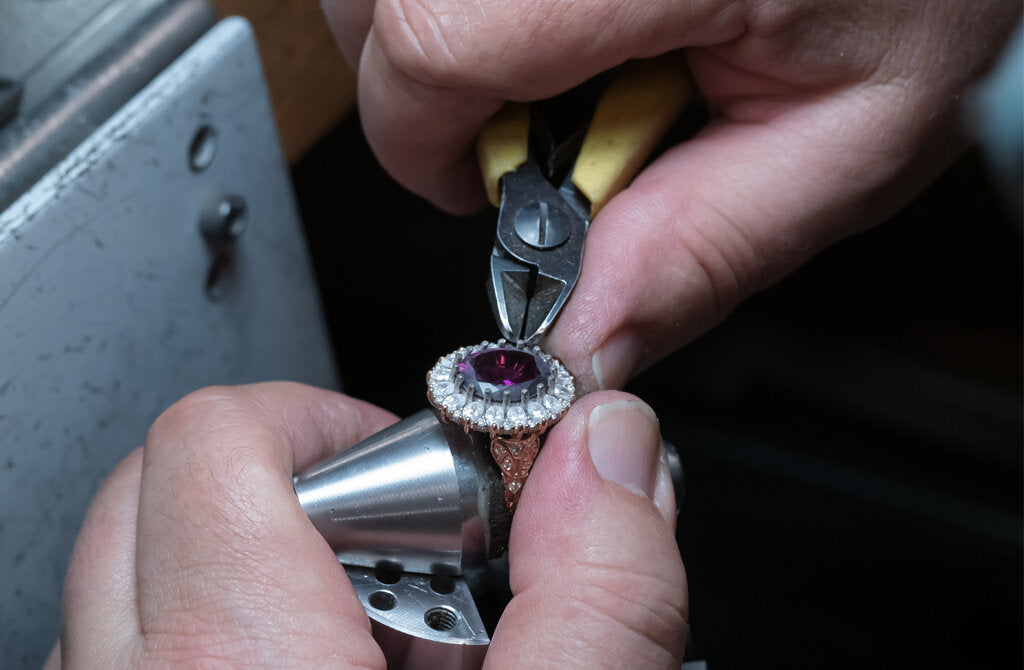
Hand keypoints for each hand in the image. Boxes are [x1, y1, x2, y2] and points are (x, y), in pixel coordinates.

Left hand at [54, 383, 684, 667]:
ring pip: (140, 586)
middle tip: (397, 560)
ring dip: (258, 584)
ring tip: (371, 646)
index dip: (330, 425)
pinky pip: (138, 659)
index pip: (218, 434)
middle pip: (159, 495)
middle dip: (296, 498)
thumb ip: (601, 588)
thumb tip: (610, 450)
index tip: (411, 479)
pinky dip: (225, 651)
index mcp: (234, 666)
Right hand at [324, 0, 1019, 389]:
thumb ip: (702, 248)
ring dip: (434, 32)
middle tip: (528, 116)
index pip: (434, 43)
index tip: (470, 188)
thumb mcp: (850, 139)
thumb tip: (578, 342)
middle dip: (415, 89)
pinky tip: (550, 13)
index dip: (420, 141)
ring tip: (555, 52)